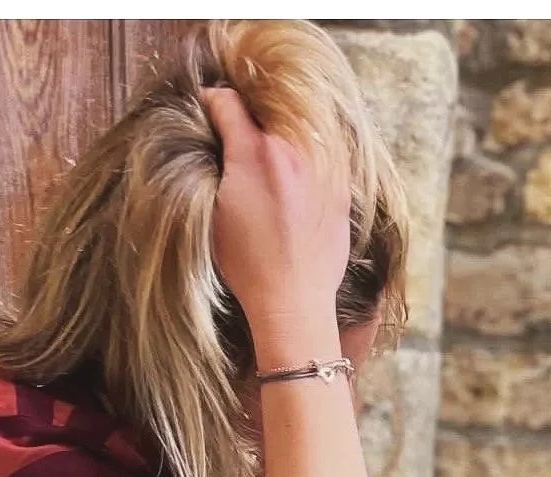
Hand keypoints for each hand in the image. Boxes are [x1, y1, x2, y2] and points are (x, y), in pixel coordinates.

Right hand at [200, 86, 350, 338]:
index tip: (209, 116)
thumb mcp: (214, 212)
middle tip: (237, 134)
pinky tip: (294, 171)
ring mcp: (322, 164)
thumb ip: (216, 163)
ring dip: (279, 127)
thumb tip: (217, 137)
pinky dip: (305, 148)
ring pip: (297, 119)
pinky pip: (322, 146)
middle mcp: (294, 149)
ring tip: (267, 152)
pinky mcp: (342, 183)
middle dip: (248, 114)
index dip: (212, 107)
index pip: (227, 101)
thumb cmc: (249, 265)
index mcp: (256, 153)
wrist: (294, 300)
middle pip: (265, 104)